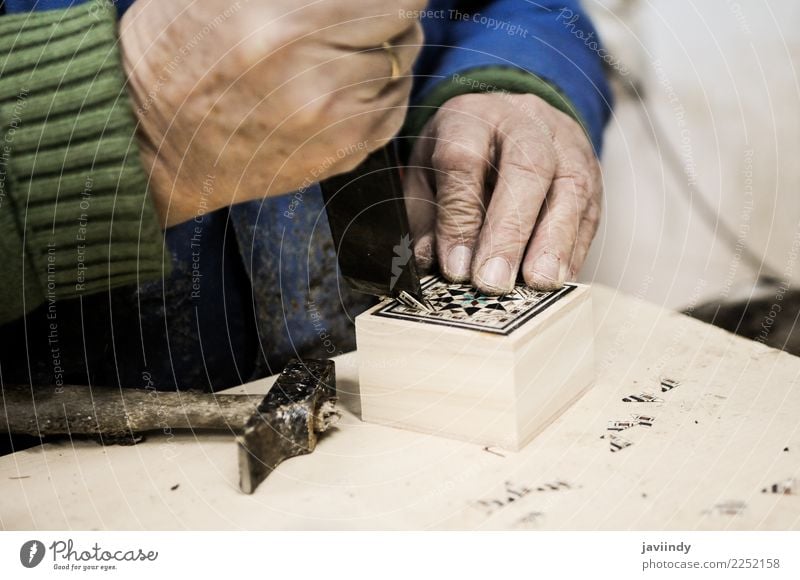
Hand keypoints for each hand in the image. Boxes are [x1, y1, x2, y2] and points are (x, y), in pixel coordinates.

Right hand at [120, 0, 424, 226]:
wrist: (152, 141)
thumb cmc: (175, 50)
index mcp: (285, 23)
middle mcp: (316, 78)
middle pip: (402, 28)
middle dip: (387, 14)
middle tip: (357, 14)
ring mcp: (333, 125)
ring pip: (400, 70)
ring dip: (383, 53)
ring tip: (340, 50)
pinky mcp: (339, 157)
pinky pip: (393, 112)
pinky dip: (382, 91)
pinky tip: (348, 83)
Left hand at [404, 92, 601, 292]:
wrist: (511, 119)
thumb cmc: (462, 152)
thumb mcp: (427, 173)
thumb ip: (427, 217)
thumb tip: (436, 262)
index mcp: (471, 117)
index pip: (464, 161)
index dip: (460, 218)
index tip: (455, 267)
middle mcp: (525, 123)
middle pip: (526, 169)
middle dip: (510, 232)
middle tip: (494, 281)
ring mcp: (566, 145)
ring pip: (569, 188)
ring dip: (553, 243)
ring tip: (537, 283)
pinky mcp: (592, 173)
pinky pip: (589, 211)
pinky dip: (574, 249)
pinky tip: (559, 279)